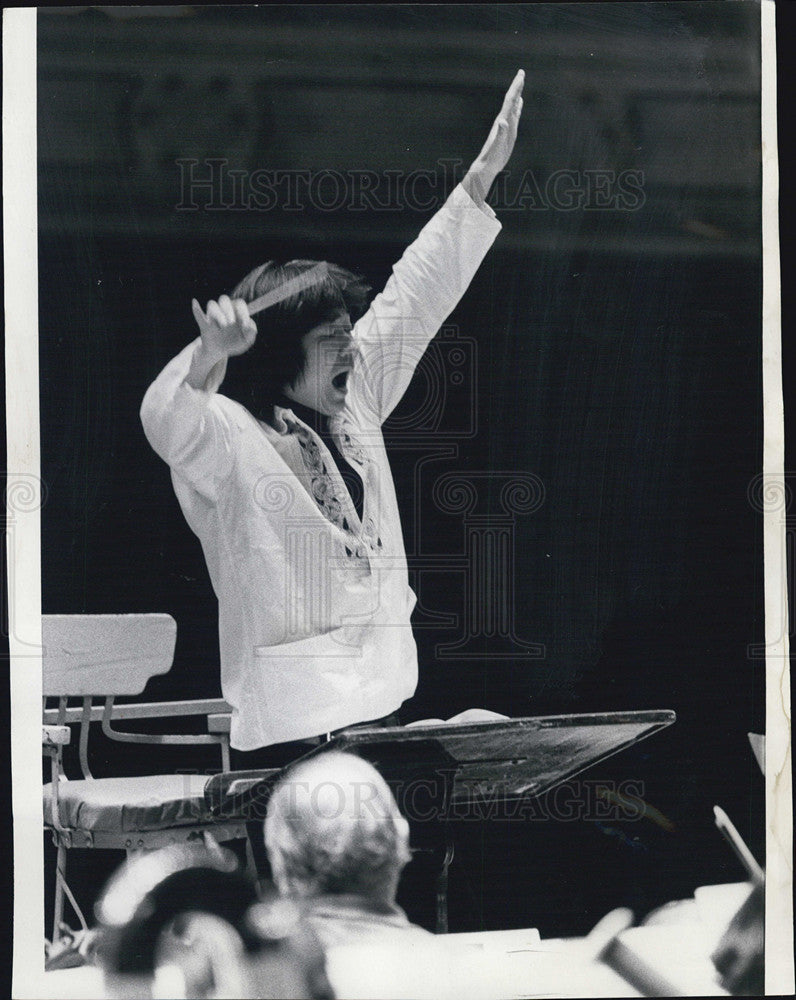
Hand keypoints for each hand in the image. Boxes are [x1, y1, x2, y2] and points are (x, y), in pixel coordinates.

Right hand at [191, 295, 256, 360]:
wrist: (219, 352)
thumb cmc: (234, 342)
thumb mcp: (246, 340)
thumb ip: (252, 333)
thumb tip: (249, 324)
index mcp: (235, 312)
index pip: (239, 304)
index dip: (242, 311)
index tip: (244, 324)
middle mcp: (223, 311)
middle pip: (224, 300)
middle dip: (228, 311)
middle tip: (231, 324)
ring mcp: (213, 316)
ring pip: (212, 305)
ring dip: (218, 314)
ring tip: (222, 327)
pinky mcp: (204, 325)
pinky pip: (198, 315)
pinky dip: (196, 309)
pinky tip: (195, 302)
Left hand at [463, 69, 523, 204]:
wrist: (487, 165)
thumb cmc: (492, 157)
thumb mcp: (497, 146)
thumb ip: (500, 133)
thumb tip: (502, 122)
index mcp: (502, 121)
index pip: (510, 101)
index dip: (515, 88)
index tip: (521, 75)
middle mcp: (504, 120)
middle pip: (511, 100)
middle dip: (517, 86)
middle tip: (521, 73)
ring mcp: (506, 125)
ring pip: (513, 106)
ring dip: (518, 94)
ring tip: (521, 84)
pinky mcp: (509, 131)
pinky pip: (515, 115)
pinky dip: (518, 107)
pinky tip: (520, 103)